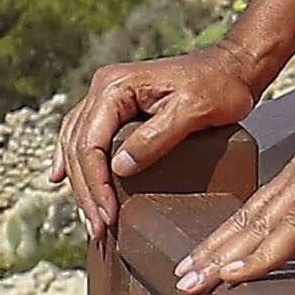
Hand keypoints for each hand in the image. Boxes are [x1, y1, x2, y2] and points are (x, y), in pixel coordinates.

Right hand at [63, 45, 262, 238]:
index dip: (95, 183)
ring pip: (76, 144)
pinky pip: (84, 135)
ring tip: (88, 215)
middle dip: (86, 190)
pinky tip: (62, 176)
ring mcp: (107, 96)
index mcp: (114, 87)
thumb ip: (154, 138)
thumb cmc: (218, 86)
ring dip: (80, 182)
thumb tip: (119, 168)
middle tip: (98, 227)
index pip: (90, 143)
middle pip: (78, 147)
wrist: (232, 67)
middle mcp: (103, 88)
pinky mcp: (116, 107)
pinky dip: (73, 159)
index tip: (108, 215)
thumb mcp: (192, 111)